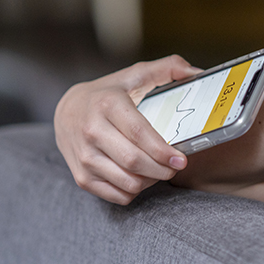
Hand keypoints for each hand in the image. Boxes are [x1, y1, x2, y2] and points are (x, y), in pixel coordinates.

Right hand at [54, 55, 200, 204]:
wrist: (66, 111)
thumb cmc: (108, 93)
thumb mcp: (135, 74)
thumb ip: (168, 68)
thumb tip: (196, 72)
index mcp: (107, 104)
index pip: (139, 133)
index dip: (163, 150)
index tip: (181, 159)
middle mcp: (92, 131)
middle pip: (134, 161)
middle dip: (162, 169)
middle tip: (176, 166)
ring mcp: (84, 157)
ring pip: (128, 182)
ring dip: (151, 180)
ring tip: (160, 169)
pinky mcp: (81, 177)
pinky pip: (118, 195)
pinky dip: (136, 190)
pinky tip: (141, 176)